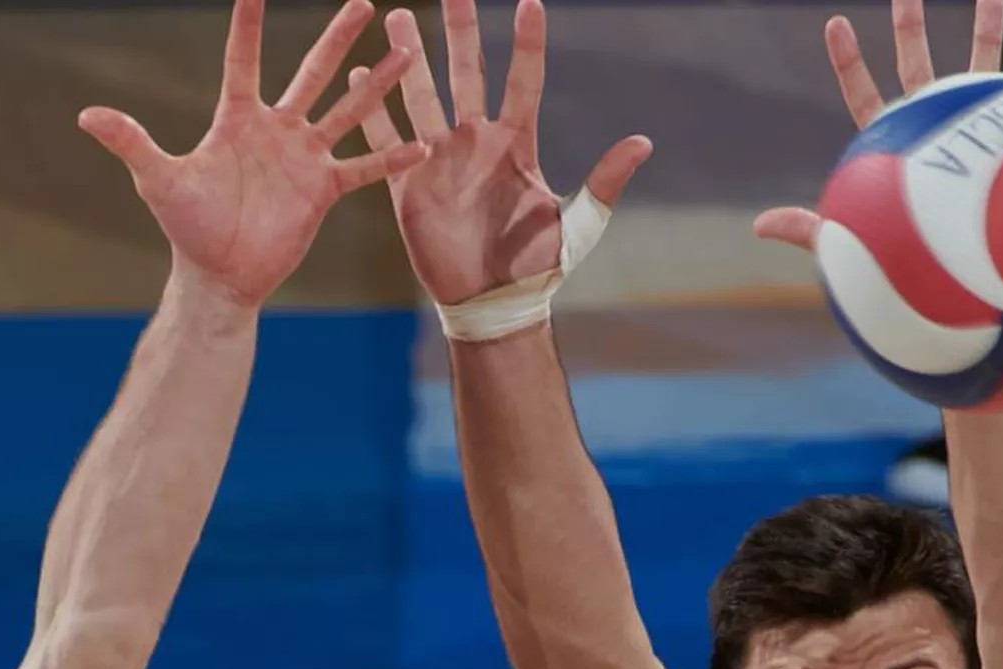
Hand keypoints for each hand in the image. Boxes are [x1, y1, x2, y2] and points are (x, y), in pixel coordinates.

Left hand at [80, 0, 425, 309]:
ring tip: (407, 52)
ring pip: (346, 110)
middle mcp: (276, 130)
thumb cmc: (188, 227)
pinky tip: (422, 145)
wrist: (221, 276)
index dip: (250, 21)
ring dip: (376, 84)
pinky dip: (391, 158)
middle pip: (311, 72)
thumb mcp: (159, 180)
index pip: (243, 58)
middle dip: (337, 38)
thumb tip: (87, 115)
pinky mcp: (323, 189)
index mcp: (237, 119)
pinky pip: (363, 168)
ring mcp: (304, 157)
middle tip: (364, 3)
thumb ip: (132, 143)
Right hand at [356, 0, 648, 308]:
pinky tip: (359, 74)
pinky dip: (373, 110)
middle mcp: (477, 143)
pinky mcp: (409, 185)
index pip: (523, 82)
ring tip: (396, 17)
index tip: (530, 1)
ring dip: (408, 59)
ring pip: (421, 96)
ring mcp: (441, 160)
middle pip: (466, 74)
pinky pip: (388, 140)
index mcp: (517, 145)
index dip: (527, 44)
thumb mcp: (578, 225)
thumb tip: (642, 142)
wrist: (492, 304)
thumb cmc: (537, 267)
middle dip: (458, 31)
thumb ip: (603, 182)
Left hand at [753, 0, 1002, 251]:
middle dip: (910, 27)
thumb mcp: (853, 247)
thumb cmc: (904, 274)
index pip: (864, 96)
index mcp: (896, 146)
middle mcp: (934, 132)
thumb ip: (810, 230)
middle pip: (918, 68)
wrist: (962, 294)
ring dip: (986, 33)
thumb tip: (758, 226)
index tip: (834, 23)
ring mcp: (977, 137)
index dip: (848, 61)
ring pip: (982, 73)